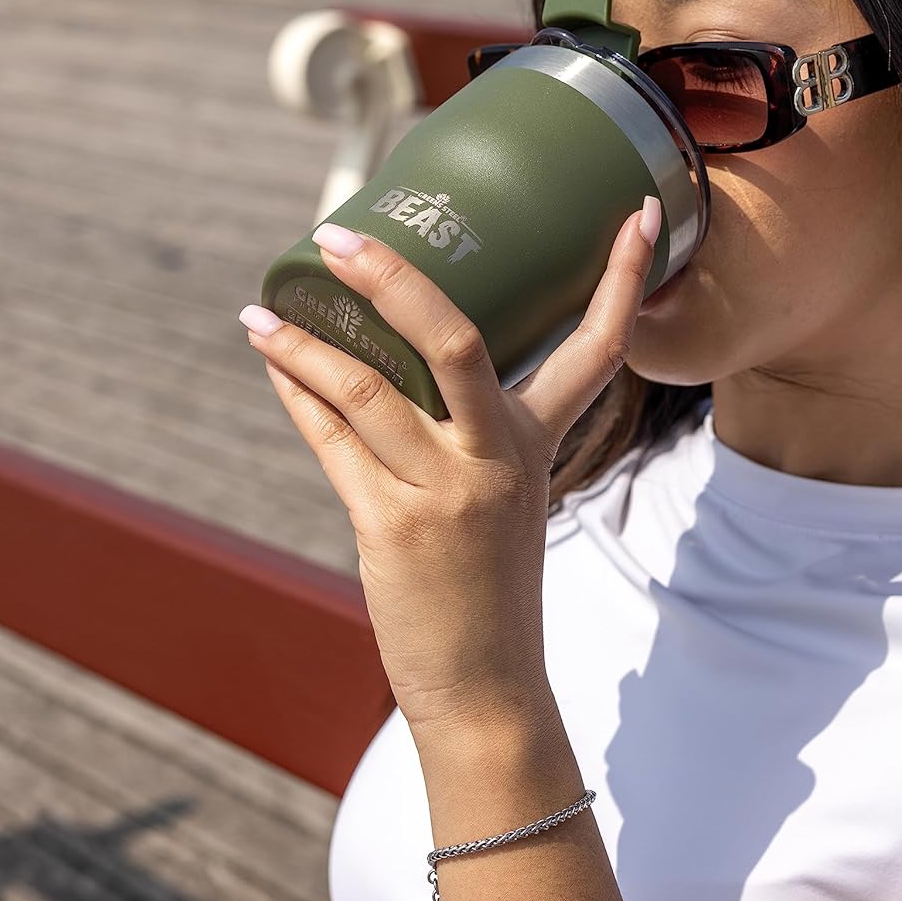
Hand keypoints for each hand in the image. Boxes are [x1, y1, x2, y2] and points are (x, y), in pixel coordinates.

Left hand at [238, 195, 660, 745]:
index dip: (621, 278)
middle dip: (392, 278)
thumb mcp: (501, 498)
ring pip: (367, 389)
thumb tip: (382, 363)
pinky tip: (272, 363)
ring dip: (304, 344)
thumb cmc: (487, 585)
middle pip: (455, 340)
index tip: (641, 212)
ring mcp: (446, 492)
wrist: (485, 688)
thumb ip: (462, 431)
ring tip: (260, 311)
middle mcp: (499, 456)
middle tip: (338, 236)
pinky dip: (297, 394)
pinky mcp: (393, 528)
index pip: (597, 346)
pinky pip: (333, 441)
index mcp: (536, 443)